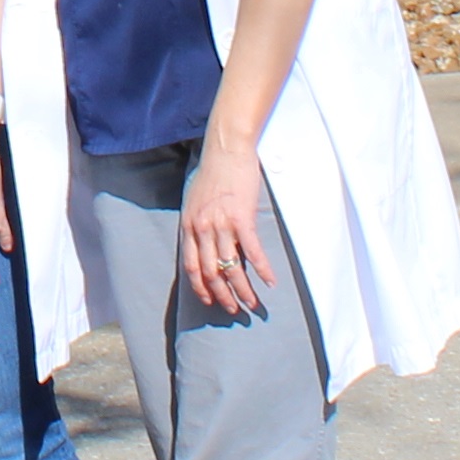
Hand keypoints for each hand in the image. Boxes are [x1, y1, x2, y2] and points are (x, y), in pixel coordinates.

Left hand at [178, 139, 275, 314]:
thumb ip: (199, 224)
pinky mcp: (242, 218)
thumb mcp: (196, 201)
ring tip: (253, 303)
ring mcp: (221, 224)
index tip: (210, 301)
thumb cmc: (213, 173)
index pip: (192, 266)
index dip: (201, 287)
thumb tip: (208, 244)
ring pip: (231, 267)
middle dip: (223, 296)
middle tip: (235, 310)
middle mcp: (202, 228)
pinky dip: (262, 270)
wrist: (226, 149)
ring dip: (243, 289)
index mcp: (189, 225)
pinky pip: (252, 252)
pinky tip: (270, 282)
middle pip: (211, 272)